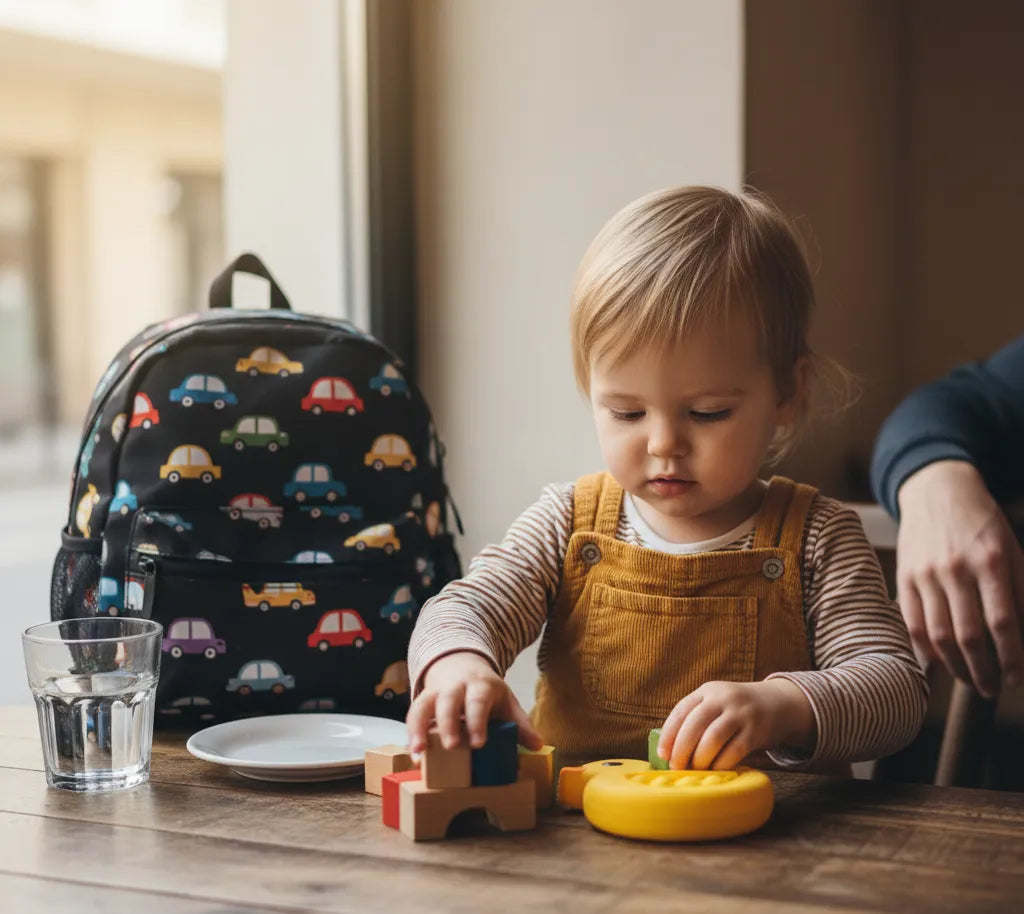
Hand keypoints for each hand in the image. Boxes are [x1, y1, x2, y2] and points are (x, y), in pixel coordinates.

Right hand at [405, 651, 543, 753]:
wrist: (461, 665)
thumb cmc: (486, 691)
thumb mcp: (506, 702)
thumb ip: (520, 724)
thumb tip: (538, 745)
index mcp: (480, 685)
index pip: (478, 701)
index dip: (477, 721)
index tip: (479, 743)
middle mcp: (455, 686)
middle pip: (448, 700)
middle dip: (448, 723)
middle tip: (451, 746)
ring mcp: (435, 692)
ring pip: (423, 705)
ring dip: (419, 728)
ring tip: (419, 752)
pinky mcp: (422, 700)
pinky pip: (413, 714)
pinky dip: (411, 733)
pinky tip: (414, 753)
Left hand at [656, 679, 814, 769]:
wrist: (778, 704)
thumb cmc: (737, 710)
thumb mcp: (717, 702)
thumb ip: (696, 718)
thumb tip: (670, 750)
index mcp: (707, 690)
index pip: (680, 711)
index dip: (668, 734)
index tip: (662, 754)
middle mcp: (723, 698)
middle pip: (694, 725)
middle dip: (681, 750)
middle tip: (677, 767)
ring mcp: (741, 714)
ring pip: (713, 739)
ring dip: (700, 759)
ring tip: (696, 769)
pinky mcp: (756, 731)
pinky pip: (734, 751)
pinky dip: (721, 764)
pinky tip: (715, 770)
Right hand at [896, 460, 1023, 696]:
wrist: (937, 491)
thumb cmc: (983, 524)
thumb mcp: (1013, 550)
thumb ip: (1021, 592)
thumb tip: (1023, 635)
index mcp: (992, 561)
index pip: (1004, 621)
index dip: (1012, 657)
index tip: (1017, 678)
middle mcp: (956, 568)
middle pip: (969, 635)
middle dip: (984, 671)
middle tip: (993, 689)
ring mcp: (926, 573)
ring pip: (939, 634)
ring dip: (956, 666)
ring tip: (969, 681)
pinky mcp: (905, 576)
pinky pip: (913, 622)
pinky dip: (925, 650)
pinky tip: (938, 664)